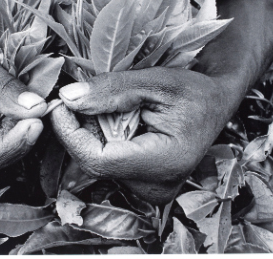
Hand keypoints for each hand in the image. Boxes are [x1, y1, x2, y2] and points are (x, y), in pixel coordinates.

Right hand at [0, 35, 46, 176]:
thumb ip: (4, 87)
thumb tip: (36, 108)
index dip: (6, 148)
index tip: (33, 124)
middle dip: (19, 142)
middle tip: (39, 113)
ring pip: (1, 157)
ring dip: (22, 135)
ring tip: (32, 107)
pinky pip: (6, 144)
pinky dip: (21, 129)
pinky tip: (25, 110)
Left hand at [50, 67, 233, 203]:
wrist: (215, 105)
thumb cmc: (193, 91)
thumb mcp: (155, 81)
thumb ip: (111, 90)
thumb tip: (67, 98)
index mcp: (164, 163)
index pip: (97, 159)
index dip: (70, 133)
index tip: (57, 105)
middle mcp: (156, 187)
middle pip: (94, 162)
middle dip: (80, 128)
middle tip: (82, 96)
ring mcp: (150, 190)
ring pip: (98, 163)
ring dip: (91, 132)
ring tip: (108, 106)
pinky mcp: (143, 186)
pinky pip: (108, 164)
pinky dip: (102, 139)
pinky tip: (115, 121)